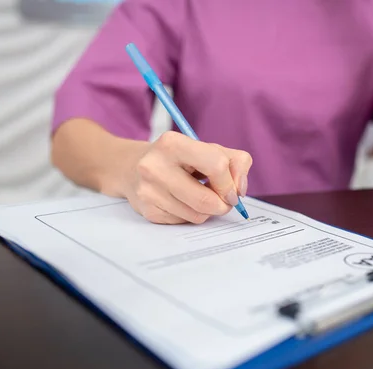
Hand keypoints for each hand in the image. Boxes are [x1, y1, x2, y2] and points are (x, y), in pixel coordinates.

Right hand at [124, 131, 251, 223]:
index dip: (231, 182)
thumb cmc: (179, 157)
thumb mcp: (208, 148)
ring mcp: (148, 191)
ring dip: (208, 211)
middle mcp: (154, 166)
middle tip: (224, 201)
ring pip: (197, 216)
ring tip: (200, 196)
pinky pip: (184, 222)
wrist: (132, 166)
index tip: (233, 190)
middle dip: (223, 205)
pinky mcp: (148, 211)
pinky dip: (192, 215)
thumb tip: (240, 190)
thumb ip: (235, 162)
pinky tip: (184, 202)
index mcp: (173, 143)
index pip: (217, 165)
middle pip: (206, 200)